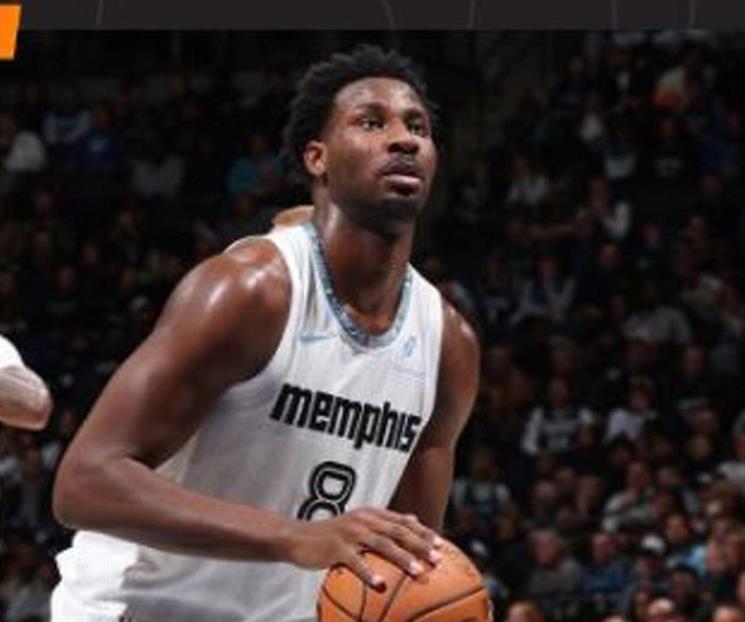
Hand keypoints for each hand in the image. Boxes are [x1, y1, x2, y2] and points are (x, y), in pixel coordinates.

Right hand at [284, 507, 442, 587]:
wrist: (298, 537)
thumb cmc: (331, 536)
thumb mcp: (358, 525)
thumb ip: (384, 523)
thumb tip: (413, 520)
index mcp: (371, 514)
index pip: (403, 521)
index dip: (423, 532)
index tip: (442, 545)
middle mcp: (363, 519)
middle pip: (397, 531)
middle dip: (420, 544)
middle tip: (438, 559)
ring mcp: (350, 532)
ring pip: (381, 544)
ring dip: (402, 558)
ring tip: (418, 572)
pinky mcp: (335, 547)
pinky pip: (355, 561)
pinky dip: (369, 572)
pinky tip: (380, 585)